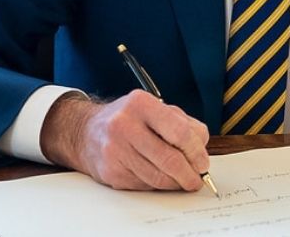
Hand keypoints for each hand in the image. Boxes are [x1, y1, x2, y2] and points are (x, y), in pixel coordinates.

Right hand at [40, 90, 210, 191]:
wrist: (87, 132)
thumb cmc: (128, 120)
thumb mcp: (155, 109)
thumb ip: (183, 124)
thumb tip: (202, 149)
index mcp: (141, 104)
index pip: (179, 132)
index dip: (196, 152)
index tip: (203, 162)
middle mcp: (125, 125)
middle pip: (169, 159)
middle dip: (189, 174)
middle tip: (197, 179)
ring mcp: (115, 150)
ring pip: (158, 177)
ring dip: (176, 183)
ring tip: (182, 180)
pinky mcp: (111, 172)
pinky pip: (144, 185)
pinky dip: (158, 185)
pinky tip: (160, 178)